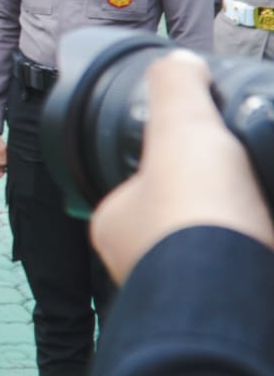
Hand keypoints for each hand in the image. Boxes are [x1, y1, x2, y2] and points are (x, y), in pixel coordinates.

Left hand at [91, 52, 273, 285]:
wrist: (241, 300)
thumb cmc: (195, 217)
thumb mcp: (182, 129)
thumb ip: (177, 91)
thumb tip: (179, 63)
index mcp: (116, 226)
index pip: (139, 185)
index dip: (171, 165)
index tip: (204, 154)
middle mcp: (143, 265)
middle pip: (183, 220)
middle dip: (216, 202)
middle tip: (244, 180)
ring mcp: (188, 295)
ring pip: (218, 252)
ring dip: (245, 229)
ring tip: (263, 207)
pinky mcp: (235, 312)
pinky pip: (246, 278)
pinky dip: (259, 252)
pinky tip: (268, 234)